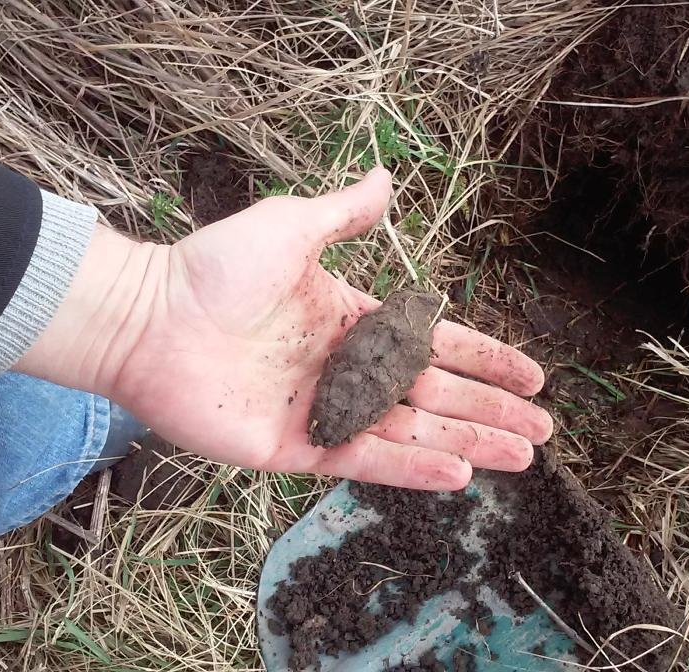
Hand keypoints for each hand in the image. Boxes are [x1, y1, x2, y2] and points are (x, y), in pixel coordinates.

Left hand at [17, 168, 552, 489]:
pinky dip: (411, 469)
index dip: (484, 358)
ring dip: (468, 444)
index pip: (434, 344)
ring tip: (521, 456)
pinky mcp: (295, 448)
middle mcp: (345, 370)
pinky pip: (364, 460)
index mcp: (350, 321)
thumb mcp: (291, 228)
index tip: (530, 374)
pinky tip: (460, 475)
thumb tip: (388, 178)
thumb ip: (345, 215)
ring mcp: (322, 412)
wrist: (147, 317)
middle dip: (490, 411)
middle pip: (434, 395)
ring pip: (410, 433)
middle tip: (542, 430)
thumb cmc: (214, 269)